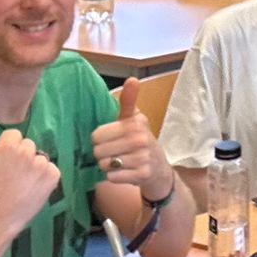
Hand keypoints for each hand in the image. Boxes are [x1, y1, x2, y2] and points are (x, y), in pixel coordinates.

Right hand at [0, 112, 58, 247]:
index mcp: (8, 145)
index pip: (13, 136)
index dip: (5, 149)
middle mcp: (28, 152)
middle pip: (27, 145)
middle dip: (20, 157)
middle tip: (9, 177)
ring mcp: (42, 165)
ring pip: (39, 158)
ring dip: (32, 167)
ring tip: (19, 185)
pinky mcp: (53, 178)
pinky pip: (51, 170)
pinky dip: (44, 178)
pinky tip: (31, 189)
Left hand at [89, 77, 175, 197]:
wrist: (160, 170)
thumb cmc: (141, 142)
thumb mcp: (135, 120)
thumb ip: (128, 101)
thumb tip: (132, 79)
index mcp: (135, 123)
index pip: (97, 134)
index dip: (99, 139)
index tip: (109, 139)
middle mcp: (140, 139)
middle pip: (98, 151)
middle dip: (102, 154)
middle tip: (114, 153)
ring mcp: (142, 158)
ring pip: (105, 165)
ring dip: (107, 166)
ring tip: (119, 163)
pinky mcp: (142, 175)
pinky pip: (112, 177)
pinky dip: (114, 177)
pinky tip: (124, 172)